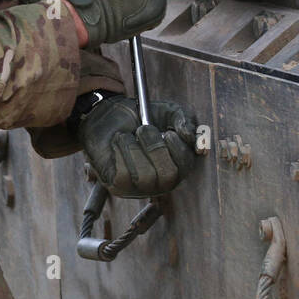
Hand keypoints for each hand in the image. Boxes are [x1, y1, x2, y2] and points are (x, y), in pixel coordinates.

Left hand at [79, 96, 196, 197]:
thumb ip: (184, 119)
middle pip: (168, 176)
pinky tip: (117, 145)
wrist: (106, 115)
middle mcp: (161, 181)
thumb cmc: (140, 116)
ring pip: (145, 176)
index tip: (169, 133)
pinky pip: (124, 175)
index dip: (180, 151)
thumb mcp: (167, 111)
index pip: (186, 167)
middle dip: (156, 149)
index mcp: (176, 163)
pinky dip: (120, 153)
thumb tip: (192, 137)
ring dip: (134, 148)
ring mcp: (140, 187)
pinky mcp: (119, 186)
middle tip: (143, 129)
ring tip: (127, 135)